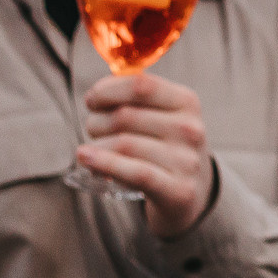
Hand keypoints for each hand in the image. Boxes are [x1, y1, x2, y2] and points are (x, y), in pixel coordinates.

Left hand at [80, 73, 214, 237]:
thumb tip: (97, 94)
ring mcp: (186, 160)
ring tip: (92, 152)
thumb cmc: (164, 146)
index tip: (92, 101)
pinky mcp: (179, 189)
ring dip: (96, 147)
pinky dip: (105, 164)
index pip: (141, 86)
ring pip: (123, 144)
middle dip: (96, 122)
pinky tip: (85, 158)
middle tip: (93, 131)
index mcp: (186, 102)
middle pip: (125, 117)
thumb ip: (133, 98)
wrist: (191, 191)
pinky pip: (135, 172)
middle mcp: (190, 129)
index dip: (107, 90)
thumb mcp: (161, 114)